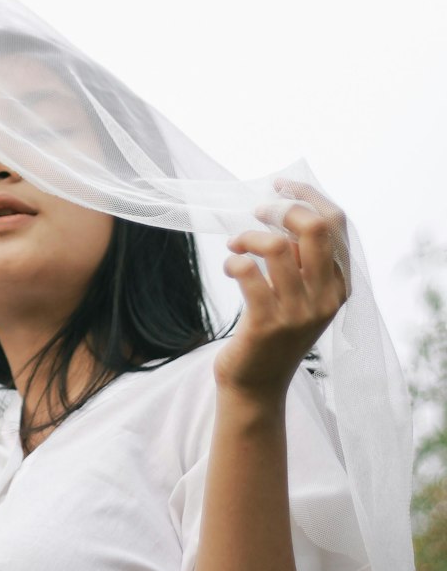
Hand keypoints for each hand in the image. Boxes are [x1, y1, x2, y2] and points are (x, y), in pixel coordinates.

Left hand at [214, 183, 349, 401]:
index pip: (337, 223)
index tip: (280, 184)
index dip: (307, 195)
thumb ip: (303, 258)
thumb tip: (284, 206)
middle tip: (256, 212)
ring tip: (235, 245)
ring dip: (247, 236)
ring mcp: (298, 313)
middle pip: (315, 228)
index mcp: (340, 285)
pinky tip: (230, 267)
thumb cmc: (275, 329)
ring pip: (276, 246)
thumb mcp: (302, 294)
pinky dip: (234, 261)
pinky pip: (248, 272)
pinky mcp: (266, 324)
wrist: (257, 385)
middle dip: (281, 208)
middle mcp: (326, 298)